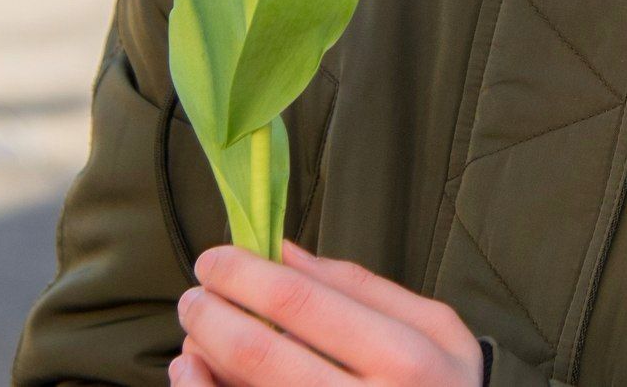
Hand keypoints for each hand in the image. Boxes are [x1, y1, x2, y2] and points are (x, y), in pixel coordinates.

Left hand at [172, 241, 482, 386]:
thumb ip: (360, 286)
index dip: (244, 274)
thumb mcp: (433, 328)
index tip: (216, 258)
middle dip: (211, 313)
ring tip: (194, 332)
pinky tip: (193, 373)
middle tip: (194, 294)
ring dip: (203, 357)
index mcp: (406, 358)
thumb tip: (281, 252)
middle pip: (261, 352)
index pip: (302, 303)